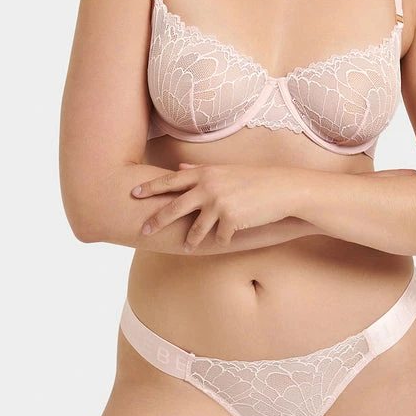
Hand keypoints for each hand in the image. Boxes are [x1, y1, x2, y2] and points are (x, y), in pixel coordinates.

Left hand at [130, 162, 298, 251]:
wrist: (282, 189)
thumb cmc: (254, 179)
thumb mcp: (225, 170)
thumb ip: (201, 170)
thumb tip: (180, 167)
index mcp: (205, 173)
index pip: (171, 181)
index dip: (151, 188)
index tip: (133, 193)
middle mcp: (208, 187)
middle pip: (174, 207)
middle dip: (157, 220)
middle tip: (143, 230)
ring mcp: (219, 204)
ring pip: (195, 229)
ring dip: (191, 240)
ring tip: (187, 248)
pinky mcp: (231, 220)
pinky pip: (219, 237)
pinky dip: (222, 240)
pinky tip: (226, 240)